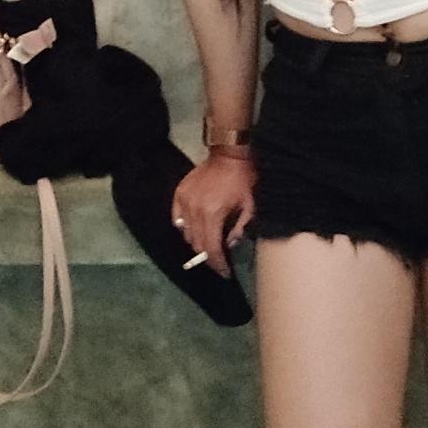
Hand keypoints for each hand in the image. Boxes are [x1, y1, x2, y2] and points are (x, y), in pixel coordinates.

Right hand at [171, 152, 256, 278]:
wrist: (229, 154)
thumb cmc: (243, 179)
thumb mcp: (250, 206)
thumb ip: (239, 229)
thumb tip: (229, 244)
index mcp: (213, 214)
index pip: (212, 248)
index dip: (218, 265)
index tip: (224, 273)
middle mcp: (195, 210)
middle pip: (197, 244)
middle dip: (208, 256)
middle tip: (218, 260)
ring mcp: (184, 201)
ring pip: (186, 234)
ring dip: (197, 242)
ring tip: (208, 243)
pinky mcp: (179, 193)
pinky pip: (177, 219)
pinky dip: (184, 227)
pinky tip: (194, 228)